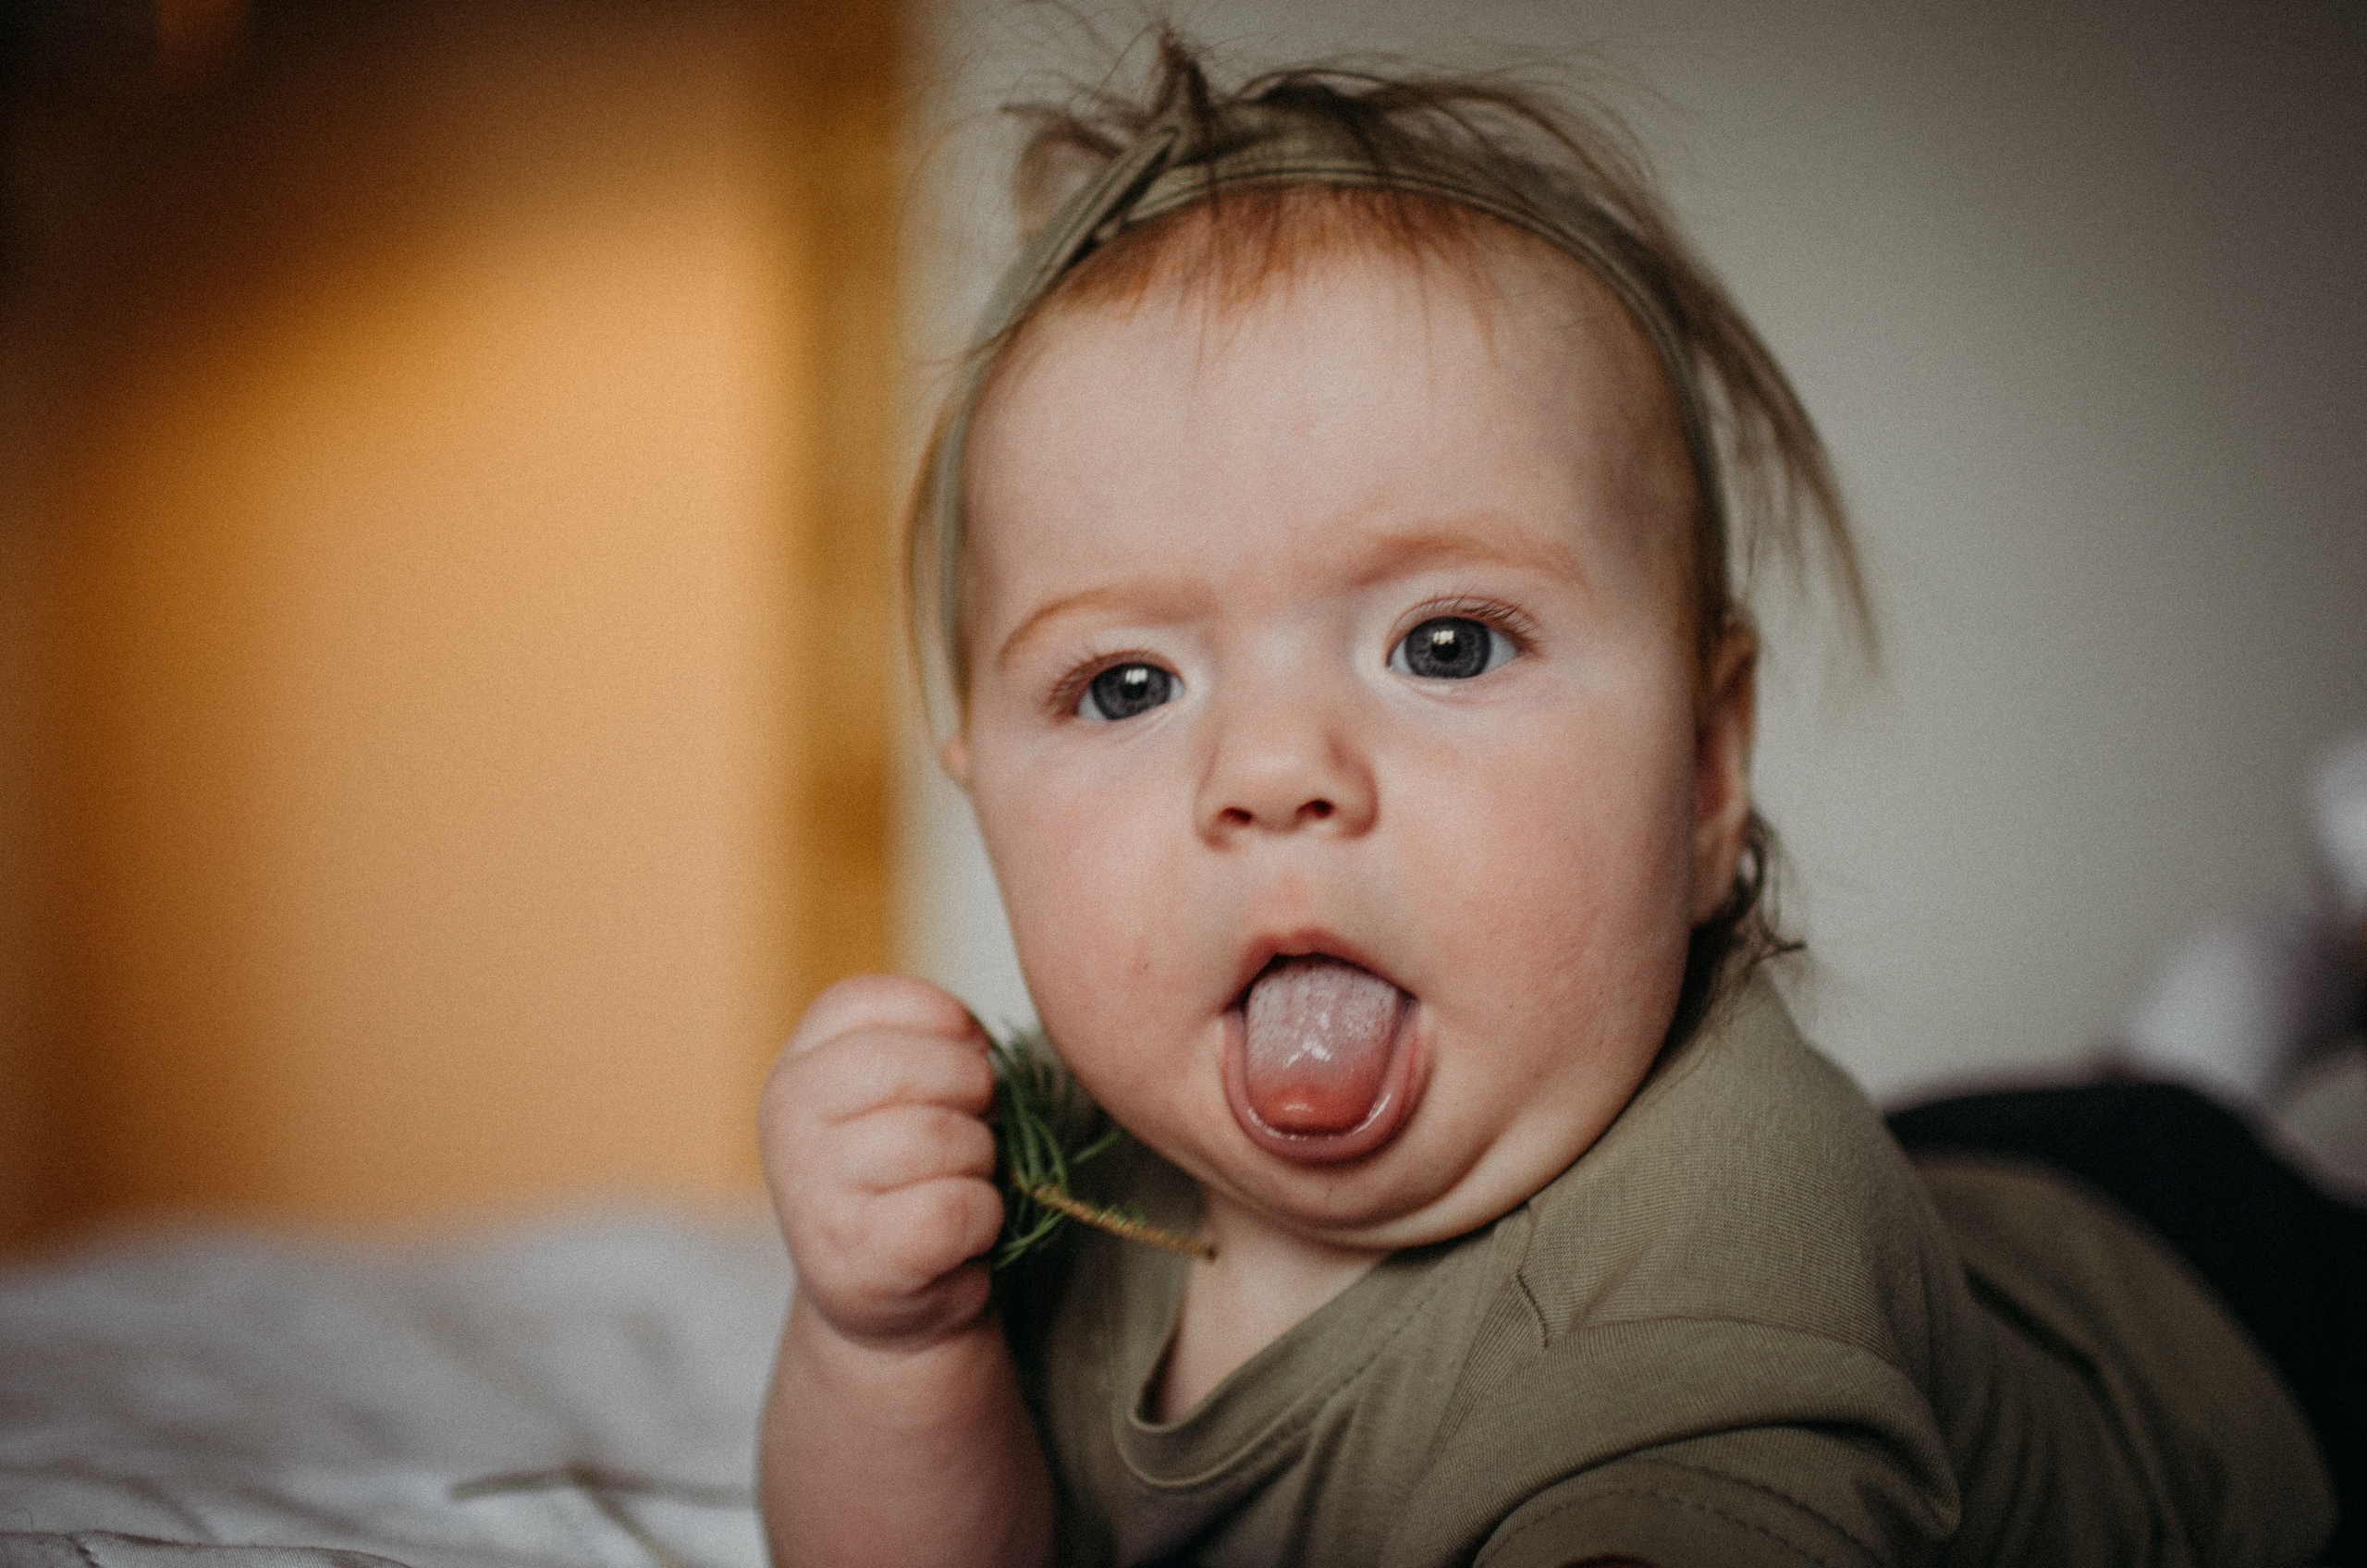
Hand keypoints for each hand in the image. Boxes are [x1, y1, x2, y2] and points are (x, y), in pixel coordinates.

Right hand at [761, 975, 1003, 1350]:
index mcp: (798, 1064)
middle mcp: (786, 1116)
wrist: (886, 1296)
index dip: (943, 1022)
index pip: (871, 1000)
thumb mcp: (899, 1093)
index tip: (961, 1061)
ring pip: (943, 1137)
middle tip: (968, 1135)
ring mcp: (812, 1187)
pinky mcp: (855, 1254)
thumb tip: (977, 1042)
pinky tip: (956, 1236)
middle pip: (919, 1066)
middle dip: (974, 1096)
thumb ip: (928, 1043)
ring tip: (956, 1187)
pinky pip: (957, 1206)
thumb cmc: (907, 1176)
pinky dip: (982, 1220)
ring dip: (981, 1163)